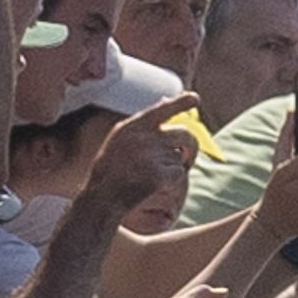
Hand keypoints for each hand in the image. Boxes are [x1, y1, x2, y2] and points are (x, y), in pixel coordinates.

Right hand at [76, 105, 202, 218]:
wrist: (102, 199)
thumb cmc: (111, 172)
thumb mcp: (120, 142)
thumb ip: (143, 126)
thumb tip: (167, 101)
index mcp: (131, 127)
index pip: (161, 109)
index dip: (180, 103)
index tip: (195, 98)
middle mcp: (144, 137)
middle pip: (185, 134)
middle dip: (192, 147)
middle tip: (188, 160)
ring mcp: (153, 155)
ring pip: (180, 156)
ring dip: (177, 166)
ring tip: (156, 177)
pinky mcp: (162, 173)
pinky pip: (180, 174)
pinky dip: (172, 181)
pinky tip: (154, 187)